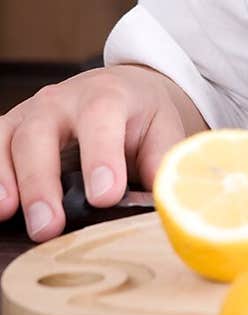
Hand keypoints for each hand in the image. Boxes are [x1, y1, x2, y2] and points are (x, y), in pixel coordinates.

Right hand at [0, 65, 203, 239]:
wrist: (119, 88)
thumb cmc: (141, 116)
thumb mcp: (164, 130)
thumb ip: (163, 163)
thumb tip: (165, 204)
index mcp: (106, 96)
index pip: (100, 118)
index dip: (100, 156)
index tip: (105, 197)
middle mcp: (60, 102)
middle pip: (40, 134)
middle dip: (41, 181)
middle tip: (49, 226)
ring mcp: (29, 115)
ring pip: (7, 140)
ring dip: (4, 179)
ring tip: (7, 213)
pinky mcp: (9, 132)